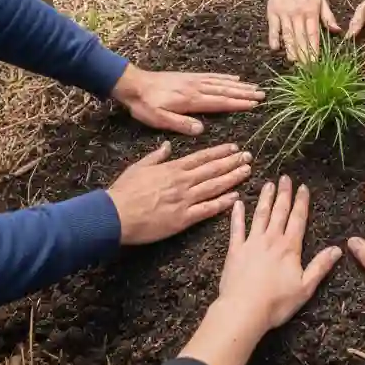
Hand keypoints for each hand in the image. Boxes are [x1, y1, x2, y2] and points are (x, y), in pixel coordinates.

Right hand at [107, 142, 251, 244]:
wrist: (115, 215)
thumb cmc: (124, 191)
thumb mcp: (139, 166)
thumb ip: (156, 156)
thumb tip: (168, 145)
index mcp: (172, 168)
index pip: (202, 157)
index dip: (220, 152)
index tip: (234, 148)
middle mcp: (182, 181)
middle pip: (213, 169)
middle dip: (232, 162)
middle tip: (249, 157)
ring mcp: (184, 200)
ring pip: (214, 187)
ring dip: (233, 178)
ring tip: (247, 171)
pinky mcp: (183, 219)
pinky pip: (207, 210)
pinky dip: (222, 203)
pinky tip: (235, 197)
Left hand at [113, 64, 263, 134]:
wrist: (133, 84)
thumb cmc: (145, 105)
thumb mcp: (158, 119)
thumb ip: (180, 124)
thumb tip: (200, 130)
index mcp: (190, 100)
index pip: (219, 102)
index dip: (238, 103)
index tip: (254, 104)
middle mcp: (196, 88)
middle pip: (225, 90)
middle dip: (244, 92)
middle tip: (262, 94)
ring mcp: (193, 80)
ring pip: (221, 82)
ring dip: (239, 84)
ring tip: (254, 86)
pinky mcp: (189, 76)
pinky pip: (211, 76)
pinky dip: (225, 76)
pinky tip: (233, 77)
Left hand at [217, 176, 341, 332]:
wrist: (244, 309)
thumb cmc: (277, 302)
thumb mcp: (305, 287)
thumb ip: (320, 266)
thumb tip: (338, 249)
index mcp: (290, 247)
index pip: (298, 219)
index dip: (301, 202)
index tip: (303, 187)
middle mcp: (271, 239)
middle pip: (279, 212)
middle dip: (284, 194)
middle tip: (285, 177)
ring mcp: (252, 242)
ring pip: (260, 215)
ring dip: (265, 199)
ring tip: (268, 184)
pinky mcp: (235, 250)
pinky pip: (236, 228)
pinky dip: (237, 215)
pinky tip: (238, 203)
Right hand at [262, 0, 339, 61]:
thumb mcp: (320, 1)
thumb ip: (328, 17)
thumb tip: (337, 31)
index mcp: (311, 11)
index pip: (313, 33)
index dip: (314, 48)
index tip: (316, 61)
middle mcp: (297, 14)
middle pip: (300, 37)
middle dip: (303, 53)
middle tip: (306, 67)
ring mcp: (284, 14)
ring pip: (288, 34)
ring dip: (290, 49)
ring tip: (293, 61)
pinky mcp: (273, 13)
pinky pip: (273, 28)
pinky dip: (274, 38)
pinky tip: (275, 48)